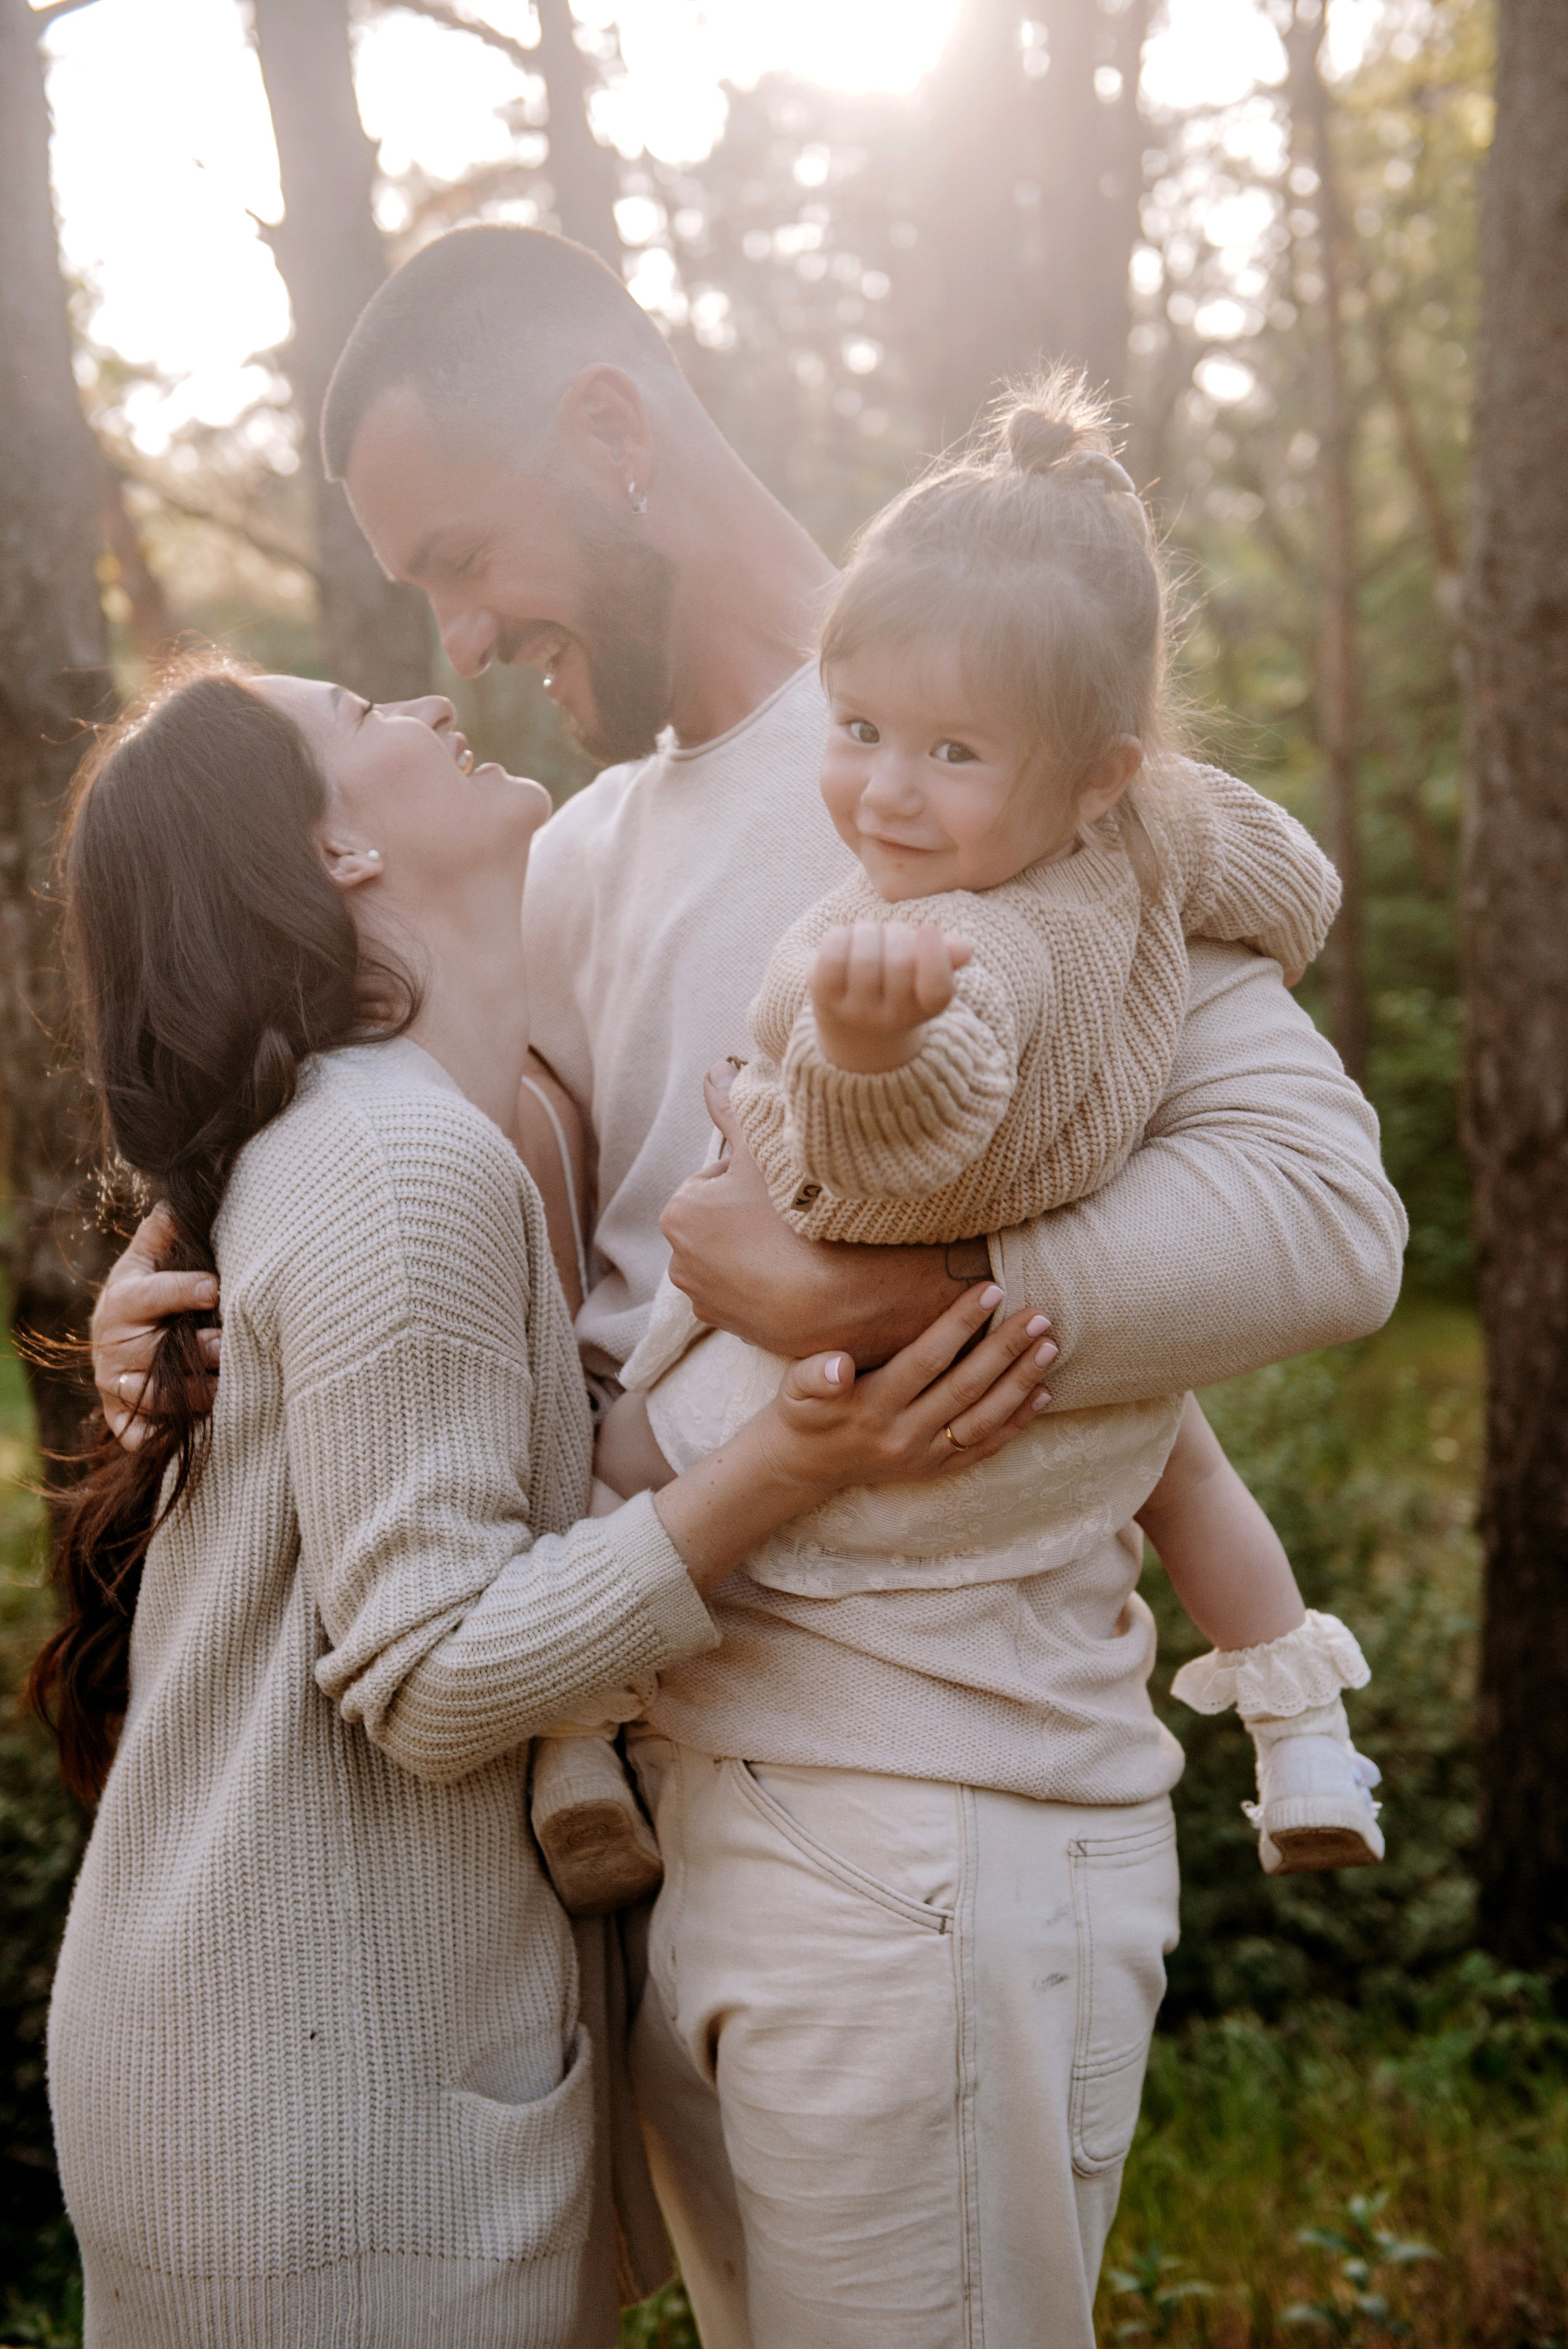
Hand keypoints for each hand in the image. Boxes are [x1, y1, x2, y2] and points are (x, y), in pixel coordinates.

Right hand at [92, 1205, 220, 1450]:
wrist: (116, 1336)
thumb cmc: (146, 1291)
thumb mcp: (149, 1257)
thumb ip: (165, 1232)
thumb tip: (180, 1198)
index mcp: (122, 1300)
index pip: (152, 1295)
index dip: (184, 1291)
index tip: (218, 1286)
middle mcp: (111, 1344)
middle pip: (155, 1353)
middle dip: (199, 1350)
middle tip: (233, 1347)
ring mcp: (113, 1383)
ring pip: (154, 1396)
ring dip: (195, 1393)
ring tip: (230, 1384)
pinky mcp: (119, 1416)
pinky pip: (137, 1434)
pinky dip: (162, 1436)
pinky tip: (196, 1427)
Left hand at [660, 1063, 987, 1364]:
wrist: (832, 1300)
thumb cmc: (792, 1222)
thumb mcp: (762, 1153)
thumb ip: (733, 1109)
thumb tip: (716, 1070)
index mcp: (679, 1213)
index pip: (718, 1180)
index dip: (754, 1178)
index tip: (782, 1186)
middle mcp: (679, 1261)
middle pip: (722, 1221)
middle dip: (749, 1215)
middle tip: (792, 1215)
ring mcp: (704, 1299)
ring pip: (734, 1257)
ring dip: (757, 1250)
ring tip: (796, 1246)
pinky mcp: (730, 1327)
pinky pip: (748, 1293)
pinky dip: (765, 1283)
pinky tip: (793, 1275)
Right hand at [760, 1281, 1055, 1497]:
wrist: (802, 1467)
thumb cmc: (802, 1412)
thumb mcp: (796, 1389)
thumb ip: (816, 1375)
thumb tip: (838, 1365)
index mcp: (872, 1406)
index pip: (926, 1359)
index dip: (960, 1324)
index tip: (991, 1290)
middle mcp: (903, 1435)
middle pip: (965, 1388)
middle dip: (1006, 1349)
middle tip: (1039, 1314)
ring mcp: (923, 1457)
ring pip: (984, 1419)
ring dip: (1021, 1383)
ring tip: (1049, 1347)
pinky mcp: (935, 1470)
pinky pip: (984, 1447)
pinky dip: (1017, 1422)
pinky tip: (1043, 1393)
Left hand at [809, 922, 971, 1072]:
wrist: (852, 1025)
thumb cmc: (895, 985)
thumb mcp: (923, 974)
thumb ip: (944, 958)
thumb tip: (964, 949)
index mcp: (924, 1011)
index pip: (937, 990)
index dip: (934, 955)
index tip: (928, 930)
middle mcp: (891, 1019)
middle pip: (899, 962)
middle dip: (896, 934)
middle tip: (891, 936)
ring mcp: (856, 1012)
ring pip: (865, 955)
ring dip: (868, 932)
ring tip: (868, 937)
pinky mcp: (824, 998)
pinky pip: (834, 954)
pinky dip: (841, 935)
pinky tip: (845, 940)